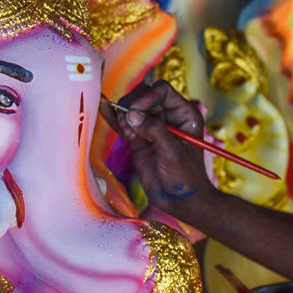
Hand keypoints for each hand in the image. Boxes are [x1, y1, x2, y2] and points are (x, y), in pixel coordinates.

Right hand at [103, 81, 215, 216]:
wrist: (180, 202)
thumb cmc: (186, 177)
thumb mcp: (173, 153)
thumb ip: (154, 131)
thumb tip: (131, 114)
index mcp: (184, 113)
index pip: (162, 91)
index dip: (147, 97)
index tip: (136, 111)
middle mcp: (168, 116)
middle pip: (144, 96)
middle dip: (132, 105)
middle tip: (127, 122)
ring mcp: (152, 127)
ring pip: (132, 109)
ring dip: (124, 114)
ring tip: (126, 131)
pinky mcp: (139, 139)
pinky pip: (125, 124)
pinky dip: (115, 120)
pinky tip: (107, 113)